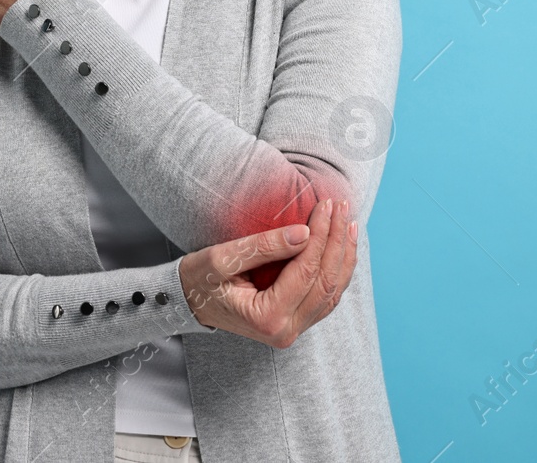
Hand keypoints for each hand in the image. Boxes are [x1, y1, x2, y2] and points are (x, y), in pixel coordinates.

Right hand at [177, 197, 358, 348]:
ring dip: (343, 256)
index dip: (320, 235)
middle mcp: (285, 331)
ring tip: (348, 223)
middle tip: (340, 206)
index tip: (325, 205)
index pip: (305, 271)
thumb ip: (264, 247)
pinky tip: (342, 247)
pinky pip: (326, 297)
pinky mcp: (295, 323)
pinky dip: (338, 270)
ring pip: (332, 292)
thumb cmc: (199, 279)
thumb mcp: (223, 258)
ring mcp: (293, 330)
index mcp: (267, 318)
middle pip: (325, 282)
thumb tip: (304, 232)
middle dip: (336, 241)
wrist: (188, 302)